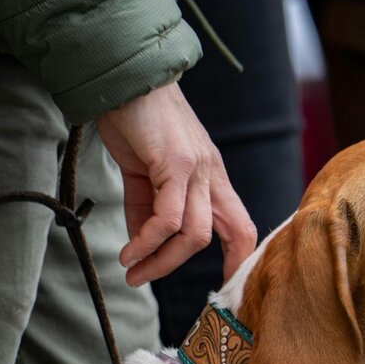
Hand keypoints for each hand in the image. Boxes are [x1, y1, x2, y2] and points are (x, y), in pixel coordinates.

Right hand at [96, 82, 256, 286]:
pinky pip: (168, 217)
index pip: (243, 226)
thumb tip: (142, 249)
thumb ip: (147, 210)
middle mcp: (213, 175)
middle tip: (170, 284)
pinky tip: (128, 253)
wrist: (121, 78)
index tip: (222, 285)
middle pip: (237, 234)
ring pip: (195, 233)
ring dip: (162, 261)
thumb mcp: (143, 173)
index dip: (240, 259)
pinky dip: (148, 241)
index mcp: (212, 177)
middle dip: (218, 269)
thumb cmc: (133, 121)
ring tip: (132, 271)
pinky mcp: (176, 163)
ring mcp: (198, 168)